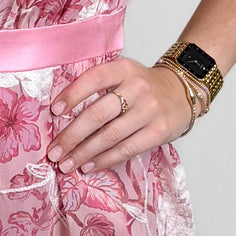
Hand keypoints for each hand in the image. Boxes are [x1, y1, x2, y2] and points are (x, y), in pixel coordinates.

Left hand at [47, 58, 198, 175]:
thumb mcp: (123, 75)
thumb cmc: (143, 86)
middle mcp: (137, 88)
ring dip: (85, 153)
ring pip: (111, 136)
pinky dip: (105, 160)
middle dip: (72, 135)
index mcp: (124, 69)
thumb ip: (98, 88)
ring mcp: (150, 111)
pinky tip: (89, 166)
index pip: (94, 79)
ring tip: (66, 164)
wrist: (181, 91)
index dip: (73, 95)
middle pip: (99, 114)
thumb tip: (61, 115)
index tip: (54, 111)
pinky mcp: (159, 132)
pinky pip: (127, 149)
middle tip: (54, 151)